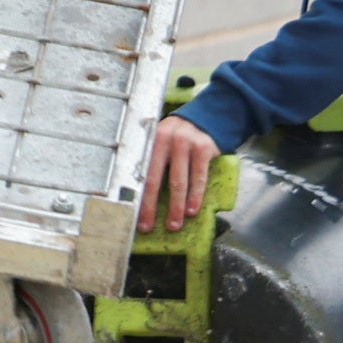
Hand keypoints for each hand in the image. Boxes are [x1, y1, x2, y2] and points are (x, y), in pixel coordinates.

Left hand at [140, 115, 220, 230]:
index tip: (133, 215)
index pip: (140, 172)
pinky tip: (192, 210)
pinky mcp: (203, 148)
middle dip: (151, 206)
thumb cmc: (181, 135)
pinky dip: (195, 196)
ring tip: (173, 224)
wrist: (208, 116)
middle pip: (155, 179)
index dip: (136, 195)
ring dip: (175, 207)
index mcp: (151, 140)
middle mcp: (165, 140)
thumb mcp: (163, 139)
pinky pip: (198, 177)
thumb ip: (154, 158)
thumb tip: (142, 194)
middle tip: (148, 226)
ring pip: (178, 182)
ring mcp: (185, 143)